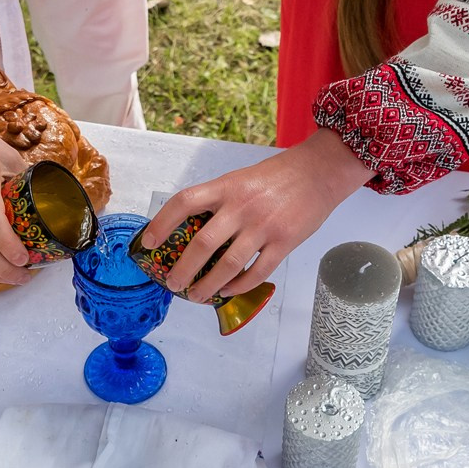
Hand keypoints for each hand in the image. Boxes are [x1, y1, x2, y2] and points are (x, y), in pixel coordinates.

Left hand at [141, 129, 373, 299]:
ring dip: (208, 285)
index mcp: (226, 187)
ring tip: (196, 296)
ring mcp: (264, 226)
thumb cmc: (277, 176)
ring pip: (228, 265)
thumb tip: (190, 232)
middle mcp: (242, 206)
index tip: (149, 242)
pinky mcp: (284, 242)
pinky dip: (239, 286)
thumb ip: (219, 202)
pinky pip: (257, 272)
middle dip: (182, 269)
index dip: (162, 223)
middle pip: (202, 243)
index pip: (185, 202)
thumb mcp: (240, 179)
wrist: (319, 172)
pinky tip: (227, 290)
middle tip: (172, 283)